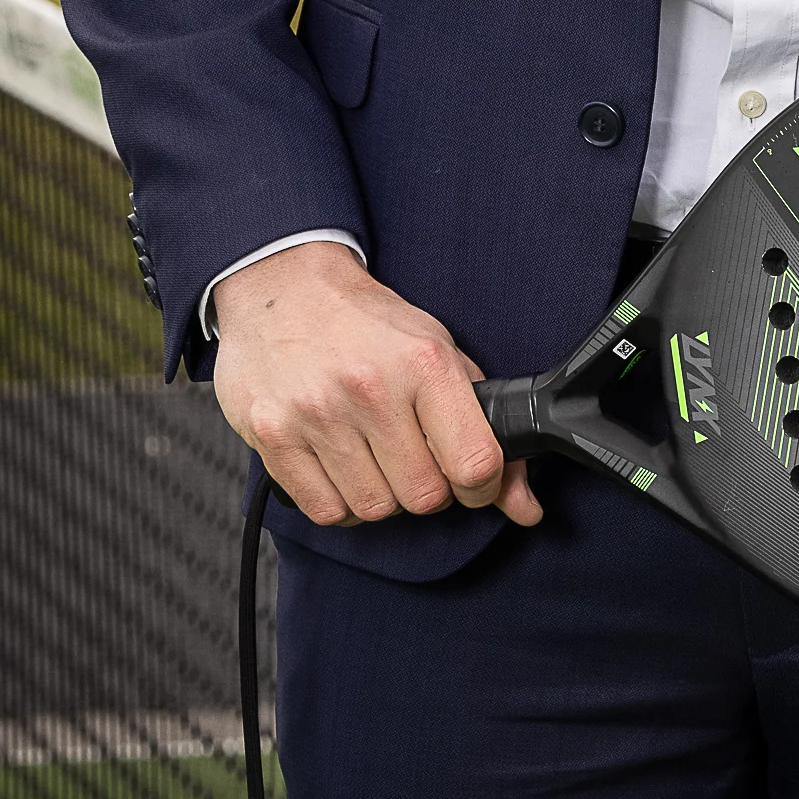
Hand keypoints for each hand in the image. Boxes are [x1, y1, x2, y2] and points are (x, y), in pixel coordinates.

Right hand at [211, 240, 542, 530]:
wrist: (285, 287)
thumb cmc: (369, 325)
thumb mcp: (439, 354)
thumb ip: (487, 430)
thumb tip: (525, 509)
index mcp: (424, 362)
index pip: (475, 463)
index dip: (483, 487)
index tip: (472, 480)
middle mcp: (370, 388)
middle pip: (423, 496)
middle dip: (428, 488)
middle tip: (414, 455)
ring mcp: (317, 413)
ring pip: (373, 509)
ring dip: (382, 495)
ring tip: (374, 455)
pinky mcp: (273, 435)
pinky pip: (325, 511)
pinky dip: (340, 503)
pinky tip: (342, 467)